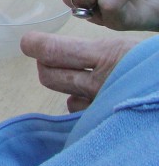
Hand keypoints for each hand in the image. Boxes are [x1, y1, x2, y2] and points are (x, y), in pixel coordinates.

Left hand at [20, 32, 137, 111]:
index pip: (53, 50)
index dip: (36, 45)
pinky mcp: (109, 124)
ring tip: (81, 78)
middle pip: (49, 77)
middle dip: (46, 65)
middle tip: (54, 58)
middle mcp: (100, 84)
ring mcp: (103, 107)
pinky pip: (85, 117)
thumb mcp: (136, 47)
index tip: (29, 41)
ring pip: (67, 100)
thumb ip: (104, 49)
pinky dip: (85, 107)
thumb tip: (75, 49)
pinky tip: (97, 98)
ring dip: (68, 88)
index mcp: (108, 54)